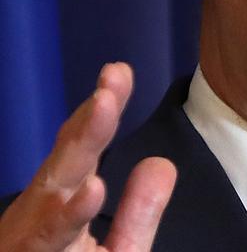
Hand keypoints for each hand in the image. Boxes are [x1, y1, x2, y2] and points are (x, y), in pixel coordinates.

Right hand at [0, 63, 176, 250]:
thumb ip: (139, 213)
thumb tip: (160, 161)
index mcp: (63, 203)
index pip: (83, 150)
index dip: (101, 111)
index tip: (119, 72)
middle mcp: (39, 217)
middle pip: (64, 165)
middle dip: (88, 124)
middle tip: (111, 85)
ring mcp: (27, 241)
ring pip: (48, 202)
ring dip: (76, 159)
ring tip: (103, 115)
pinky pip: (45, 243)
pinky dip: (64, 220)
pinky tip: (89, 194)